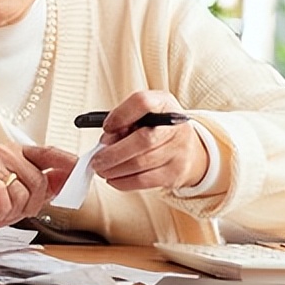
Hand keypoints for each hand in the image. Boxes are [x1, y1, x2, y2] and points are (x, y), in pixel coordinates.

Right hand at [0, 145, 75, 236]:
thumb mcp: (24, 196)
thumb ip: (47, 186)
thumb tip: (70, 178)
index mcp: (17, 153)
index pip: (49, 153)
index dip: (67, 163)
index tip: (82, 170)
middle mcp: (5, 152)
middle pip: (39, 180)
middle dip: (31, 202)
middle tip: (13, 207)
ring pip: (23, 192)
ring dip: (14, 209)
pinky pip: (4, 198)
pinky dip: (1, 210)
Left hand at [90, 91, 208, 190]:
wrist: (188, 150)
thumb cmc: (157, 129)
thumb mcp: (143, 115)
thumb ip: (124, 121)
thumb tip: (106, 142)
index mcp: (164, 104)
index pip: (142, 103)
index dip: (121, 115)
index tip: (107, 127)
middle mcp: (175, 126)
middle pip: (142, 139)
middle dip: (113, 153)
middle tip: (96, 160)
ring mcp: (178, 151)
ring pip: (140, 163)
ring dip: (114, 169)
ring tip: (101, 169)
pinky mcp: (175, 173)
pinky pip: (144, 181)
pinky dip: (123, 181)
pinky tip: (113, 178)